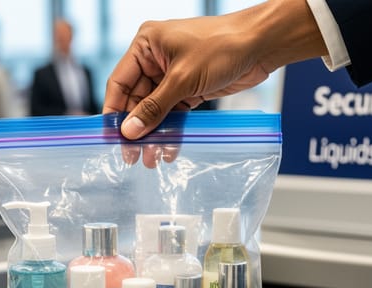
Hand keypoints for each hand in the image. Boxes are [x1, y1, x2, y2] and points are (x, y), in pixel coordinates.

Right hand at [103, 0, 325, 141]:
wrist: (259, 45)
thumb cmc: (221, 47)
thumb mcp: (182, 79)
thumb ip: (154, 107)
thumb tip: (130, 131)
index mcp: (146, 45)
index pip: (119, 82)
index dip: (114, 111)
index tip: (112, 137)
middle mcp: (155, 59)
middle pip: (136, 100)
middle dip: (137, 128)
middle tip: (132, 155)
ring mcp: (172, 74)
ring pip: (155, 110)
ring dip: (154, 134)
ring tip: (151, 159)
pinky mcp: (189, 88)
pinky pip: (173, 113)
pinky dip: (171, 130)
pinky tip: (169, 150)